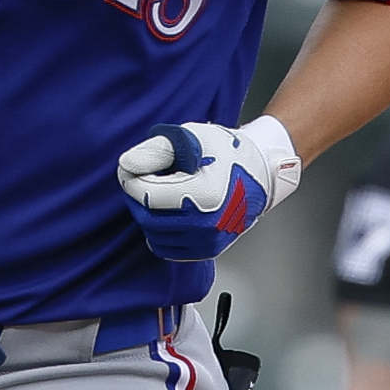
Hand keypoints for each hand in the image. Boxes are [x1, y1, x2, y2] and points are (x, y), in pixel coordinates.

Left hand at [114, 116, 299, 259]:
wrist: (261, 173)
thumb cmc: (229, 152)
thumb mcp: (192, 139)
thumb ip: (156, 150)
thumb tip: (128, 164)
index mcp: (205, 194)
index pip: (148, 196)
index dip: (131, 181)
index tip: (131, 169)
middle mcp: (208, 223)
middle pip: (148, 219)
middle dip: (137, 199)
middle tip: (141, 180)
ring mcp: (209, 240)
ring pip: (155, 235)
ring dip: (148, 215)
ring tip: (157, 194)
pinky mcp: (209, 250)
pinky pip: (168, 249)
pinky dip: (160, 233)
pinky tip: (166, 214)